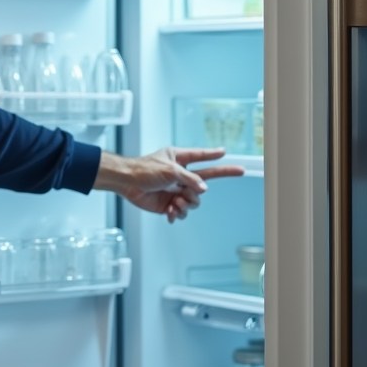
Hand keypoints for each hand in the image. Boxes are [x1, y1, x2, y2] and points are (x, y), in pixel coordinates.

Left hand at [93, 148, 244, 222]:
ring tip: (175, 201)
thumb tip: (204, 189)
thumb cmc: (143, 170)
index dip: (213, 154)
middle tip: (240, 171)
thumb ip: (189, 178)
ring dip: (187, 203)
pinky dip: (178, 214)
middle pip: (205, 178)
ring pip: (194, 201)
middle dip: (223, 174)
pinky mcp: (168, 204)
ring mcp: (175, 190)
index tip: (225, 152)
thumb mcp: (170, 170)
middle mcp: (179, 175)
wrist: (126, 183)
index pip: (201, 156)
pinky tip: (170, 212)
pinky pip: (182, 212)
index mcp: (179, 160)